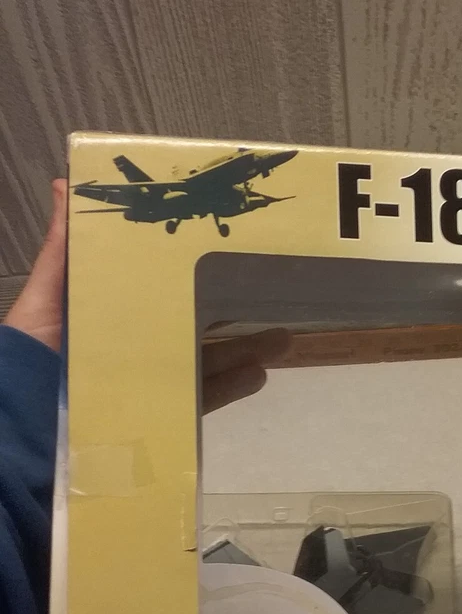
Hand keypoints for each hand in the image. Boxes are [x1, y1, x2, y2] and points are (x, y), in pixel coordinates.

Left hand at [5, 180, 289, 411]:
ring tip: (283, 341)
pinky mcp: (156, 418)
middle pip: (192, 329)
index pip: (161, 292)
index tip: (230, 255)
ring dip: (245, 352)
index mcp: (114, 317)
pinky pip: (198, 402)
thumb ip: (64, 250)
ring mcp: (149, 386)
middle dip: (235, 318)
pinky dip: (229, 389)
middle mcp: (136, 350)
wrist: (25, 430)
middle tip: (274, 300)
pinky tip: (258, 375)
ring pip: (205, 365)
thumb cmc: (33, 356)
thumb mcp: (49, 296)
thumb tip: (69, 183)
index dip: (195, 276)